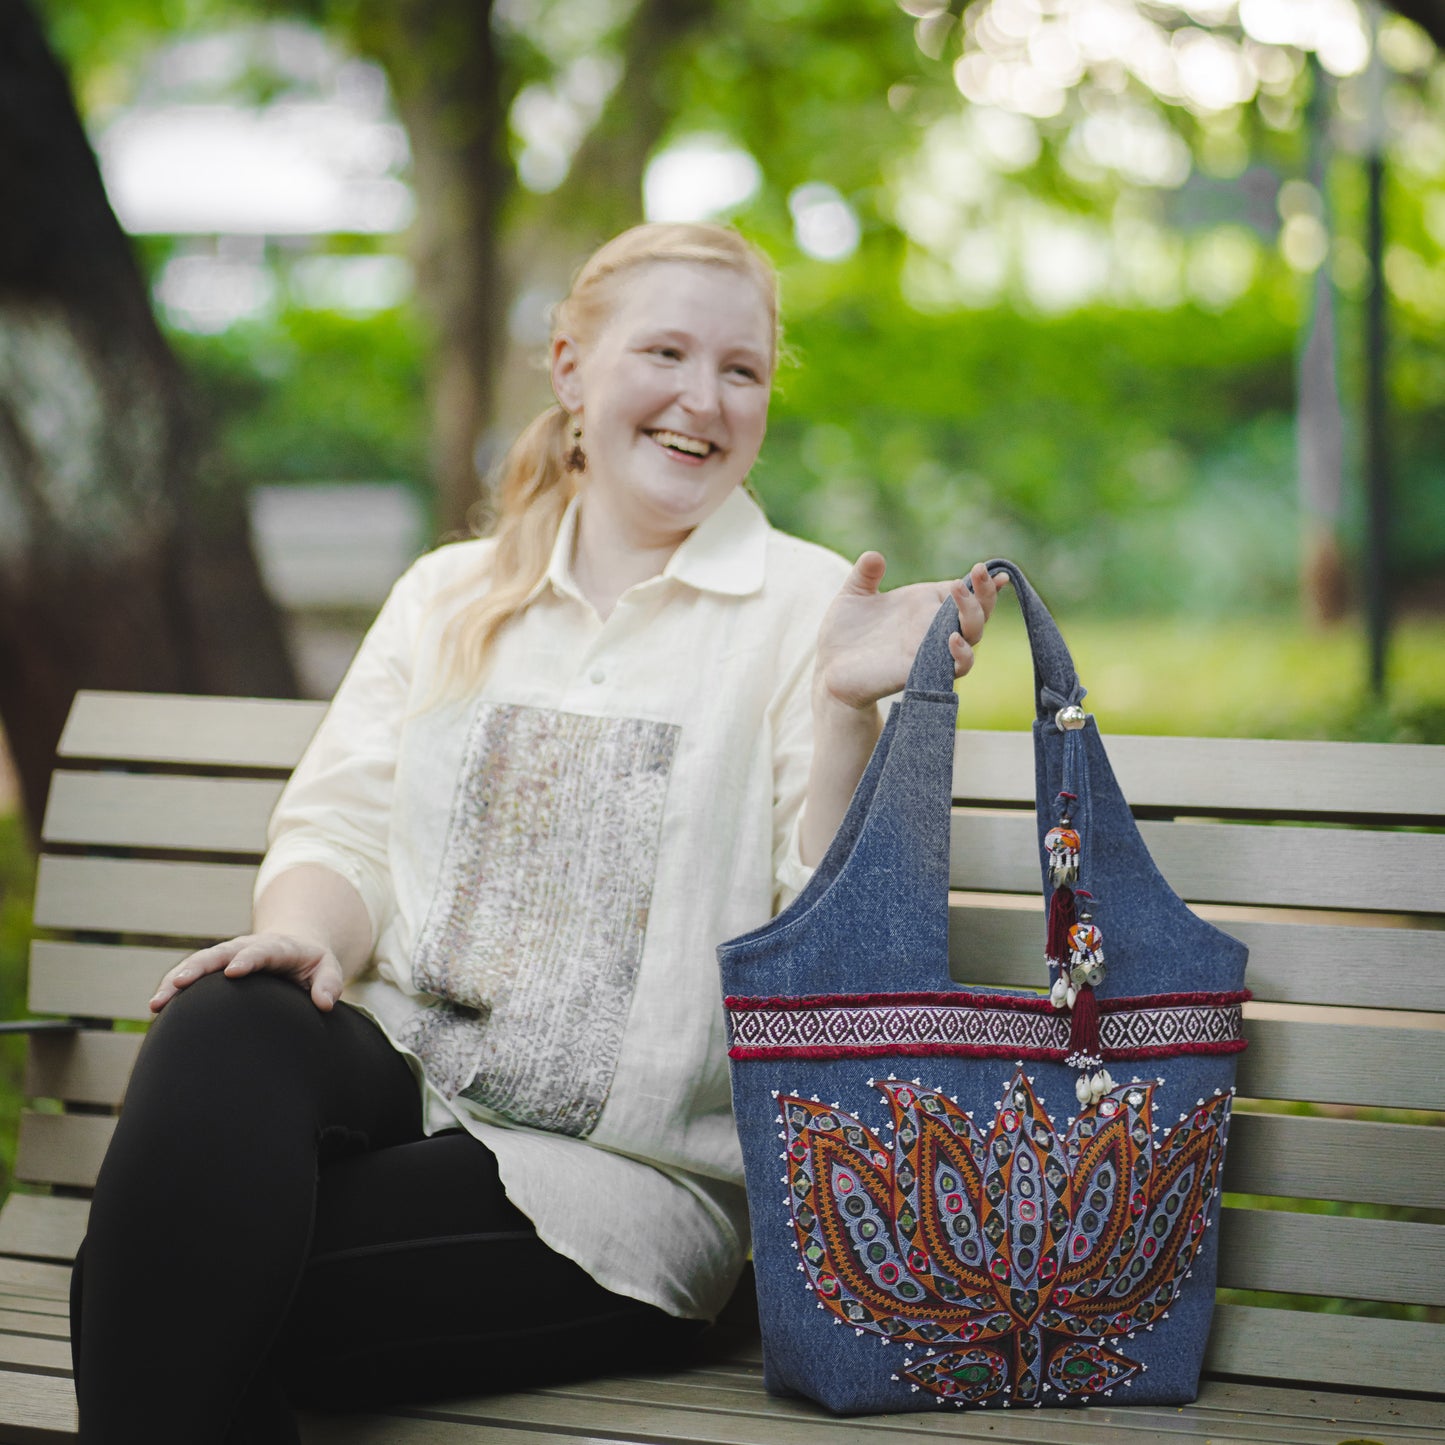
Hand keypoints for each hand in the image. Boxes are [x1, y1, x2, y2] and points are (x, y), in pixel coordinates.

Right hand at [149, 932, 344, 1013]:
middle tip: (179, 985)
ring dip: (176, 980)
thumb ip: (329, 983)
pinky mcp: (214, 966)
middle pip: (218, 954)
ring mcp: (227, 955)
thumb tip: (325, 1004)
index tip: (233, 972)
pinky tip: (156, 1008)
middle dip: (198, 968)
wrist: (294, 946)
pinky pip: (191, 973)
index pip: (261, 951)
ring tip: (156, 1004)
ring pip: (197, 963)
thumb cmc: (312, 963)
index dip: (247, 960)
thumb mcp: (328, 968)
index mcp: (277, 947)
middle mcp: (246, 947)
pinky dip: (173, 987)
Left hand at [814, 556, 1007, 712]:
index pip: (964, 592)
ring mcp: (932, 650)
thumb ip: (865, 574)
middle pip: (977, 611)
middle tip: (977, 572)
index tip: (984, 568)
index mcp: (925, 605)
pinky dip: (962, 653)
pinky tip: (952, 638)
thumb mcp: (853, 595)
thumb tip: (873, 556)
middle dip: (984, 592)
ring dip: (974, 615)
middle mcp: (934, 627)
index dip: (981, 581)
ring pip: (974, 636)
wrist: (829, 668)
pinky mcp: (925, 672)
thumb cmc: (845, 632)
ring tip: (959, 592)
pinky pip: (957, 666)